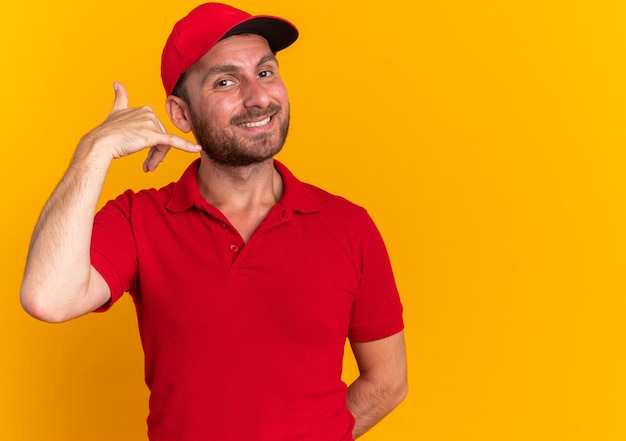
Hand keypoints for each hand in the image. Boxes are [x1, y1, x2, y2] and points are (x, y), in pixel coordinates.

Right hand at [82, 82, 200, 171]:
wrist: (101, 143)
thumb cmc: (108, 132)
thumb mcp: (116, 111)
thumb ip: (120, 98)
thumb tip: (117, 83)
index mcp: (146, 109)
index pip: (157, 131)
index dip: (153, 146)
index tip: (146, 156)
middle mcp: (150, 113)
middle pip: (162, 139)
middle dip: (156, 155)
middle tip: (147, 167)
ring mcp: (151, 123)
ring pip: (164, 146)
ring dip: (156, 159)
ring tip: (147, 167)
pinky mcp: (153, 135)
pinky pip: (173, 141)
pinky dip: (187, 146)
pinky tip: (197, 149)